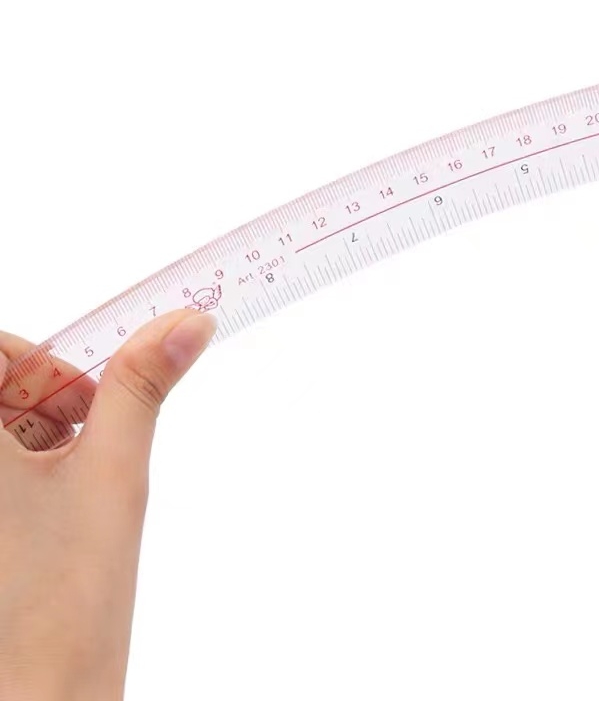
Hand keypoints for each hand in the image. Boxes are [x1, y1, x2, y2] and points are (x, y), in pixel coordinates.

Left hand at [0, 310, 215, 699]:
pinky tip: (51, 502)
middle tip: (84, 441)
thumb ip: (142, 384)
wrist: (43, 695)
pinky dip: (24, 462)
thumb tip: (187, 322)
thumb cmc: (66, 594)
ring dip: (35, 431)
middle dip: (42, 399)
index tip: (82, 395)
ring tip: (71, 483)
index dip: (39, 361)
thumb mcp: (113, 469)